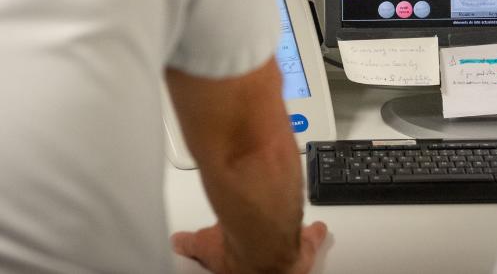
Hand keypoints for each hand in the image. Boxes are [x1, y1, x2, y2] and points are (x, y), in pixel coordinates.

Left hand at [172, 221, 328, 273]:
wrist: (265, 242)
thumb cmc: (239, 252)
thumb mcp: (204, 246)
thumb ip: (191, 243)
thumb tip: (178, 242)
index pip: (242, 271)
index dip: (243, 265)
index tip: (243, 260)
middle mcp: (269, 270)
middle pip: (271, 266)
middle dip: (270, 260)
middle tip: (267, 255)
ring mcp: (288, 257)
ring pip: (291, 253)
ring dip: (291, 244)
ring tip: (292, 239)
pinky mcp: (305, 246)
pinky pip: (312, 239)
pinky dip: (315, 233)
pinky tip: (317, 227)